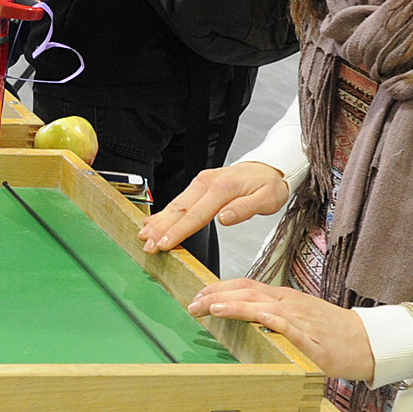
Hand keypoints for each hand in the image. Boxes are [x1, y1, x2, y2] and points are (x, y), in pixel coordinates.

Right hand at [139, 162, 290, 252]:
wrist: (267, 167)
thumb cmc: (269, 185)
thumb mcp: (268, 198)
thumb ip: (245, 209)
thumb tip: (224, 218)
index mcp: (222, 188)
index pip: (195, 214)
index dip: (177, 232)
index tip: (163, 244)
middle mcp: (206, 182)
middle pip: (179, 209)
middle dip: (160, 228)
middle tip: (146, 244)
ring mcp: (200, 182)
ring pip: (175, 204)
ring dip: (158, 221)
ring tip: (143, 235)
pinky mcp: (198, 185)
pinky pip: (179, 200)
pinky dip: (164, 212)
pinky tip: (153, 221)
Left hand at [187, 278, 374, 381]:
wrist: (371, 342)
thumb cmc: (334, 333)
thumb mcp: (299, 319)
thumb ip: (272, 317)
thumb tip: (243, 319)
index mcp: (285, 299)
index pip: (246, 286)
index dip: (220, 288)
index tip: (198, 295)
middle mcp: (290, 304)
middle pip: (248, 291)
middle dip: (217, 296)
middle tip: (193, 304)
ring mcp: (300, 319)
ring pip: (263, 305)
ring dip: (234, 305)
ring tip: (211, 308)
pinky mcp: (312, 338)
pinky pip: (288, 325)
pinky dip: (268, 319)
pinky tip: (253, 317)